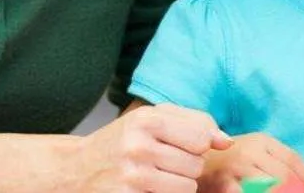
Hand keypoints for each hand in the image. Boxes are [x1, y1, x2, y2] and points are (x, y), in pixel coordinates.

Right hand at [71, 103, 232, 192]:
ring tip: (157, 176)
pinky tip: (148, 189)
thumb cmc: (123, 140)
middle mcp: (138, 147)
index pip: (201, 139)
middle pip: (196, 166)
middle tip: (162, 162)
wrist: (76, 169)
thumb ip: (196, 123)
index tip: (180, 145)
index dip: (197, 145)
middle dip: (186, 166)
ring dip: (178, 185)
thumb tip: (227, 142)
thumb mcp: (154, 118)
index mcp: (146, 120)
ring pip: (187, 188)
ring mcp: (132, 178)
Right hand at [197, 132, 303, 192]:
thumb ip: (277, 162)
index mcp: (261, 141)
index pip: (293, 159)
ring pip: (271, 187)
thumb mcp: (253, 152)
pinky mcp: (225, 185)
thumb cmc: (227, 159)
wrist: (191, 159)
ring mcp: (236, 169)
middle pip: (284, 176)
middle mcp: (250, 152)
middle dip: (297, 191)